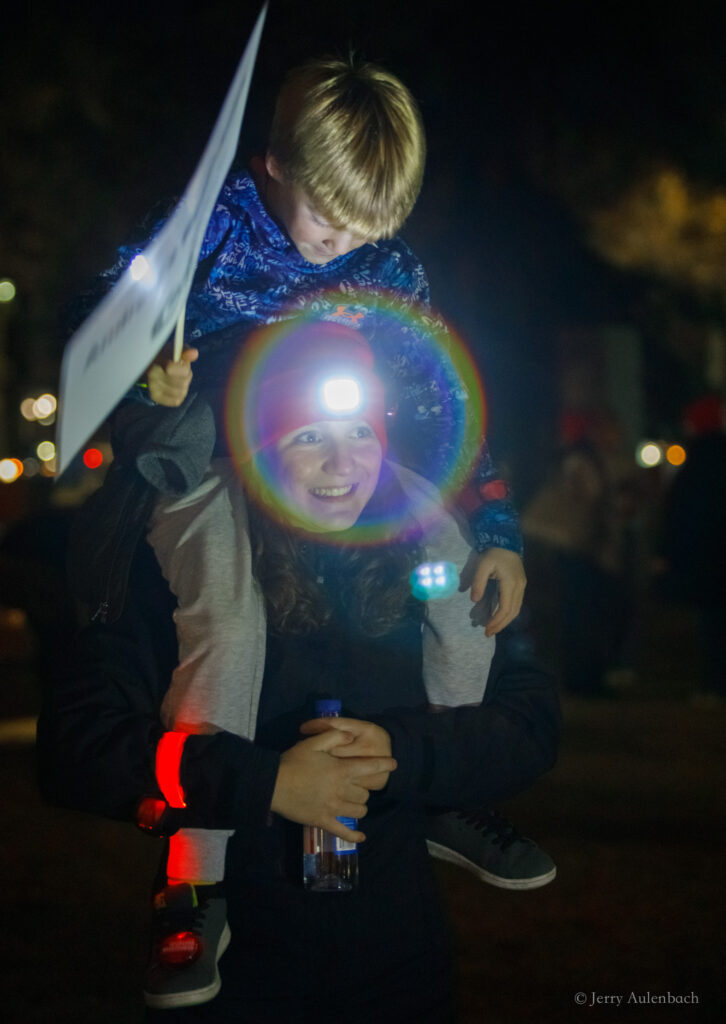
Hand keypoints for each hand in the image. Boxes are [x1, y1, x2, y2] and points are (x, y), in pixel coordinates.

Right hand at [146, 347, 197, 406]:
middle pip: (183, 382)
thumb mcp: (175, 349)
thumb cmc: (166, 355)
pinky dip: (180, 394)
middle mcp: (152, 378)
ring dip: (184, 385)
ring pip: (181, 392)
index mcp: (156, 363)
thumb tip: (194, 353)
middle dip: (186, 375)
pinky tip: (176, 386)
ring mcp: (153, 389)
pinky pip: (176, 400)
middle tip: (182, 370)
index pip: (176, 370)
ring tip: (179, 377)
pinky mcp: (156, 398)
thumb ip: (185, 351)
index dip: (184, 367)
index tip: (181, 362)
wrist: (150, 363)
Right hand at [270, 729, 395, 841]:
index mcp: (341, 770)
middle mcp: (341, 790)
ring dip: (359, 805)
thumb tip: (350, 735)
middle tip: (356, 783)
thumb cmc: (293, 761)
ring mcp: (333, 808)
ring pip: (359, 810)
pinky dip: (354, 836)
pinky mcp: (323, 821)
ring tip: (353, 801)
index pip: (369, 767)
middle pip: (365, 792)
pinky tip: (361, 837)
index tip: (393, 764)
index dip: (383, 765)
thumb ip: (334, 736)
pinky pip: (343, 831)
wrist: (273, 784)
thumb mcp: (313, 742)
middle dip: (364, 787)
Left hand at [461, 547, 525, 636]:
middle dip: (501, 624)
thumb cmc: (493, 553)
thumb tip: (474, 600)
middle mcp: (520, 587)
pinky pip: (516, 603)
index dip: (496, 621)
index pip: (505, 608)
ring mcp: (522, 586)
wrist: (506, 541)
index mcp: (510, 584)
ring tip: (493, 628)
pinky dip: (508, 612)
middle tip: (488, 633)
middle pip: (513, 612)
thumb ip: (477, 582)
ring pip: (516, 609)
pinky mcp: (521, 584)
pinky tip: (500, 616)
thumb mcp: (482, 565)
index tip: (486, 629)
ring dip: (505, 620)